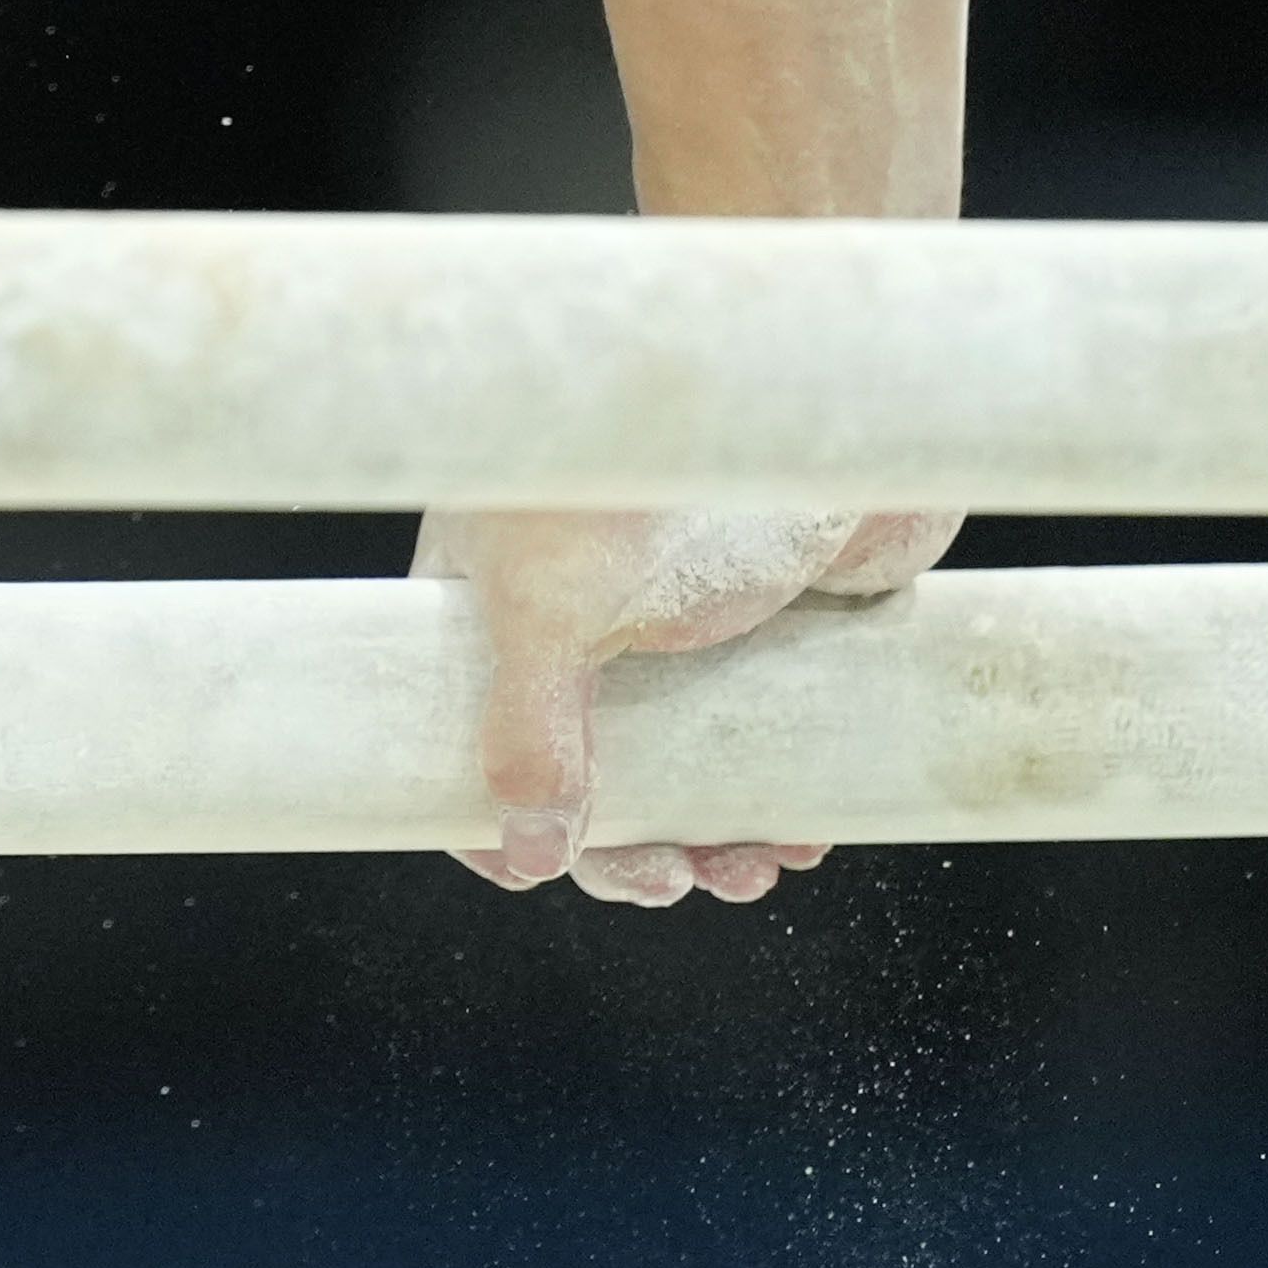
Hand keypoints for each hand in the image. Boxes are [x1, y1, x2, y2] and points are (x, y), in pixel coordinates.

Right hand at [417, 499, 955, 906]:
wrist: (804, 390)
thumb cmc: (645, 461)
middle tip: (670, 876)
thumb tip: (530, 851)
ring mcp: (678, 620)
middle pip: (585, 765)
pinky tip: (800, 828)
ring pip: (680, 765)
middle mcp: (585, 612)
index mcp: (501, 592)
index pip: (463, 719)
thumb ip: (527, 726)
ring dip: (709, 837)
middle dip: (627, 844)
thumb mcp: (552, 596)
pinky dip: (775, 801)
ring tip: (749, 863)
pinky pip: (762, 742)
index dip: (489, 807)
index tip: (532, 868)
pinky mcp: (768, 626)